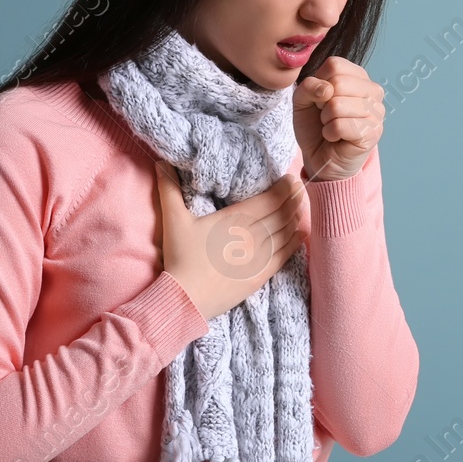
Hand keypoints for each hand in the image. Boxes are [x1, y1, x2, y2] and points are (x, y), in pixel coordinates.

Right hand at [155, 161, 307, 319]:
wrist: (185, 298)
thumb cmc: (180, 258)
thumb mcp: (174, 220)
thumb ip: (169, 190)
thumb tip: (160, 164)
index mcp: (235, 218)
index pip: (269, 199)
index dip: (284, 188)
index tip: (290, 179)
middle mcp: (252, 234)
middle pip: (281, 213)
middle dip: (294, 199)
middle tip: (301, 189)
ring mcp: (259, 255)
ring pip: (286, 231)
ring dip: (296, 217)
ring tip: (302, 207)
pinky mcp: (262, 274)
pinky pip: (285, 254)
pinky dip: (296, 241)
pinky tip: (301, 233)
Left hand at [293, 56, 383, 181]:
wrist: (320, 157)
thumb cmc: (315, 126)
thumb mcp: (303, 100)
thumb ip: (308, 86)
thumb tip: (326, 88)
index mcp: (358, 76)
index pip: (334, 65)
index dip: (319, 83)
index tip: (322, 99)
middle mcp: (373, 90)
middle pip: (338, 83)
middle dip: (322, 103)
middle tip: (326, 115)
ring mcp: (376, 111)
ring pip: (337, 105)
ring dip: (326, 120)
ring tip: (332, 126)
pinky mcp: (373, 132)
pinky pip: (339, 126)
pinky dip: (330, 133)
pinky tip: (336, 137)